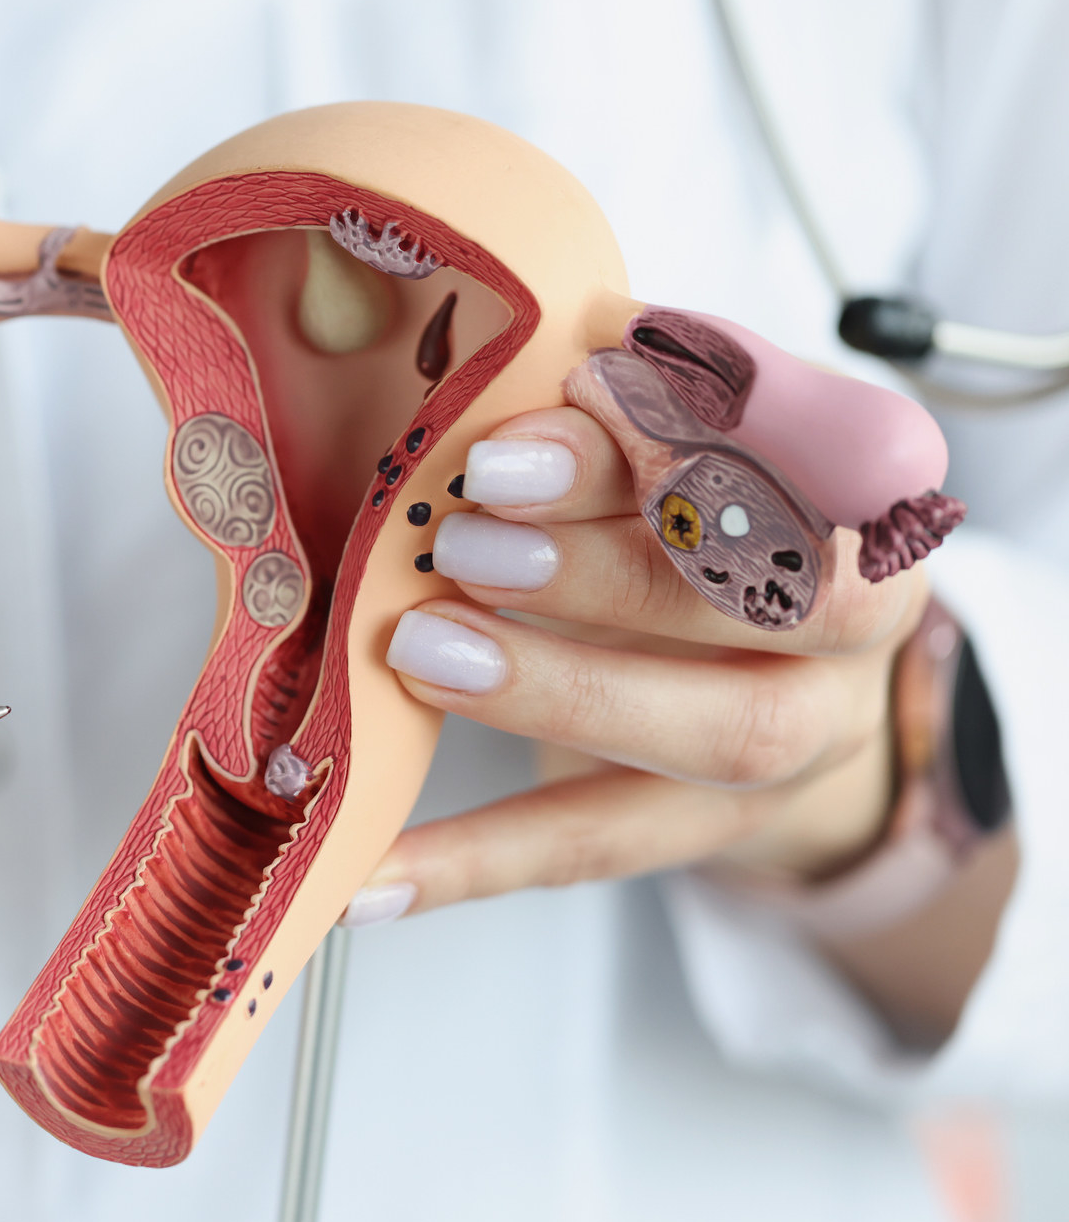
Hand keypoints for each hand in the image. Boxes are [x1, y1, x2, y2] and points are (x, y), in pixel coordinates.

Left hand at [342, 406, 927, 927]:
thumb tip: (514, 342)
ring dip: (558, 690)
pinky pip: (598, 846)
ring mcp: (803, 737)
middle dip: (613, 564)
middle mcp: (851, 618)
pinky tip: (371, 879)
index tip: (575, 383)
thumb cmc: (685, 519)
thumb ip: (610, 401)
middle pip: (771, 598)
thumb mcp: (654, 442)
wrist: (765, 669)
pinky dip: (475, 862)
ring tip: (421, 652)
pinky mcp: (717, 828)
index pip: (794, 445)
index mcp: (849, 485)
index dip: (692, 421)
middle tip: (467, 541)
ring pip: (716, 734)